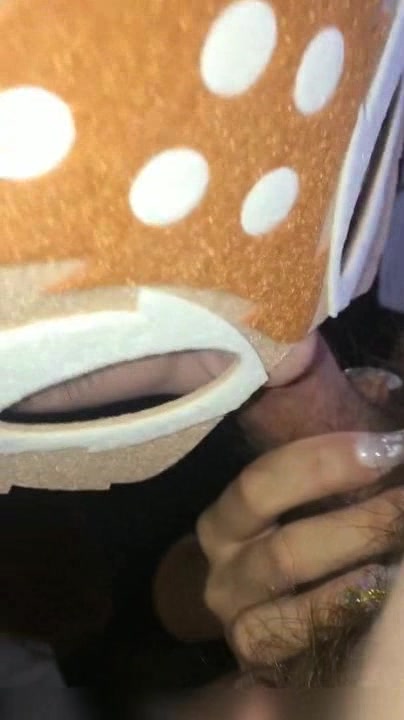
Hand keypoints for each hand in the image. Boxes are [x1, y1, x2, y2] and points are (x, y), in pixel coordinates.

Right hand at [155, 430, 403, 665]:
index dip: (324, 464)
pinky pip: (300, 639)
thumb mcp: (300, 484)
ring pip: (296, 600)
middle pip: (286, 550)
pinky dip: (345, 611)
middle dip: (363, 522)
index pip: (261, 484)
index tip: (389, 447)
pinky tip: (382, 590)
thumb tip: (380, 386)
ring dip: (361, 565)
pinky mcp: (262, 659)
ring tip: (402, 545)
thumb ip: (323, 431)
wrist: (258, 606)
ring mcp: (240, 620)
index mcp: (226, 519)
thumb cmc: (290, 530)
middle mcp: (223, 570)